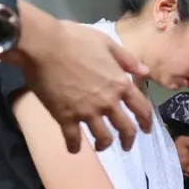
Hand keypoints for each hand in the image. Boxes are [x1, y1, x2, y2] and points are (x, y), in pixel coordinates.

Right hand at [10, 15, 152, 152]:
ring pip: (103, 137)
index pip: (141, 108)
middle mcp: (108, 102)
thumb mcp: (107, 43)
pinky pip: (73, 138)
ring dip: (104, 145)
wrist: (43, 45)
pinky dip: (74, 146)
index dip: (146, 121)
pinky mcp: (65, 117)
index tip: (146, 130)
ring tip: (101, 146)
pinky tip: (74, 149)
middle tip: (126, 145)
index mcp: (120, 84)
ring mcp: (87, 111)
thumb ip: (127, 60)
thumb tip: (145, 72)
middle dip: (128, 140)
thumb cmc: (75, 39)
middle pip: (126, 128)